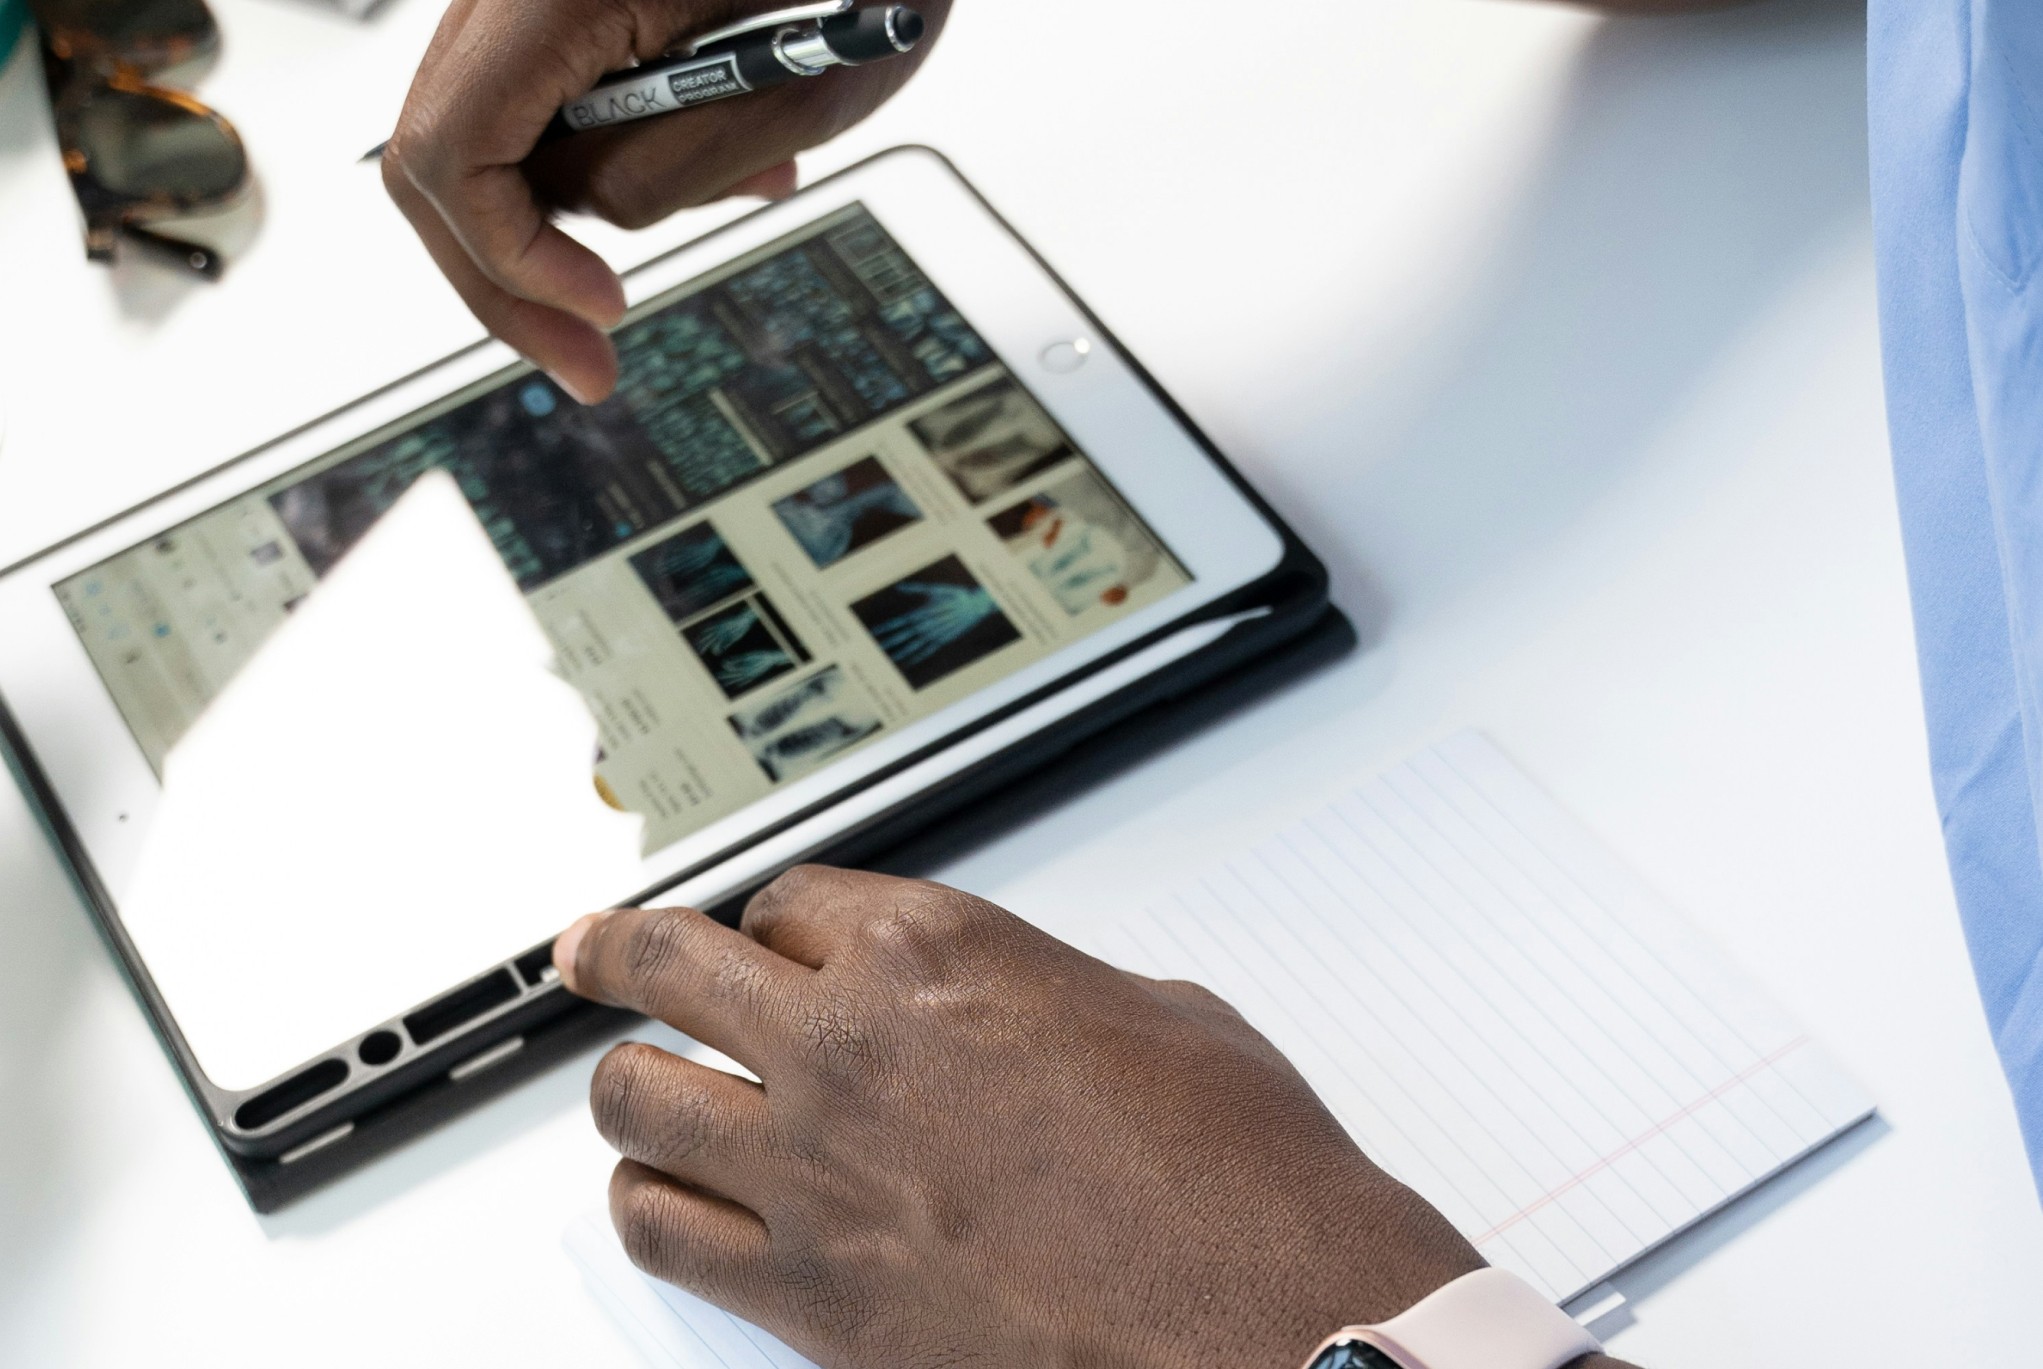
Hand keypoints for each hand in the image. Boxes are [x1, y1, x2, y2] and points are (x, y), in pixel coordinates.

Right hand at [381, 0, 950, 404]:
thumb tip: (597, 226)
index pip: (454, 147)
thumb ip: (673, 170)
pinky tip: (730, 156)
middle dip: (510, 278)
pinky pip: (542, 110)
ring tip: (750, 181)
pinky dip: (614, 164)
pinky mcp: (558, 10)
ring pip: (485, 142)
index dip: (511, 257)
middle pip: (435, 156)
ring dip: (585, 216)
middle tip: (588, 364)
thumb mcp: (798, 88)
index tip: (599, 311)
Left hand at [552, 867, 1490, 1368]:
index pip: (789, 902)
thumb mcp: (1161, 1016)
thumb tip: (1033, 1008)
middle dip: (618, 953)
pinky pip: (663, 1231)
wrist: (1260, 1315)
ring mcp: (815, 1167)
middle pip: (670, 967)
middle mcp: (851, 1042)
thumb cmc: (1236, 1172)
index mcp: (938, 952)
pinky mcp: (809, 1291)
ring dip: (633, 1088)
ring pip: (637, 1098)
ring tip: (632, 1088)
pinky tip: (662, 1200)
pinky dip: (649, 1205)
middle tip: (590, 951)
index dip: (770, 919)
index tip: (758, 931)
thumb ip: (1051, 993)